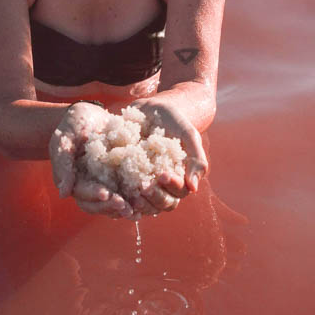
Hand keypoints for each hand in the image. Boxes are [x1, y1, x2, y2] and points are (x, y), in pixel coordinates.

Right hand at [49, 102, 134, 218]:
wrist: (90, 114)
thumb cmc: (73, 125)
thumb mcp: (64, 140)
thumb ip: (63, 164)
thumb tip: (64, 193)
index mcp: (74, 181)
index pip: (82, 193)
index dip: (94, 195)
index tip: (106, 194)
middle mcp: (88, 186)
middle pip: (98, 204)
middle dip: (111, 206)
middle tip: (125, 206)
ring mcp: (104, 182)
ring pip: (112, 202)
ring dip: (123, 208)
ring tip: (137, 210)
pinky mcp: (117, 176)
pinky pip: (125, 191)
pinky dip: (133, 198)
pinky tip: (145, 202)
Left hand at [129, 99, 208, 213]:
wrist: (149, 109)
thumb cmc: (173, 121)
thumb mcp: (188, 134)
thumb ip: (196, 159)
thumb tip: (194, 188)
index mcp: (181, 177)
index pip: (180, 192)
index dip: (172, 186)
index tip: (162, 174)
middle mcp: (164, 186)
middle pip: (163, 203)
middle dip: (155, 197)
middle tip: (144, 186)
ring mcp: (146, 184)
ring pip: (146, 205)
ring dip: (140, 203)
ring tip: (132, 193)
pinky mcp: (127, 180)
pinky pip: (127, 197)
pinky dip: (124, 200)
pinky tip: (118, 196)